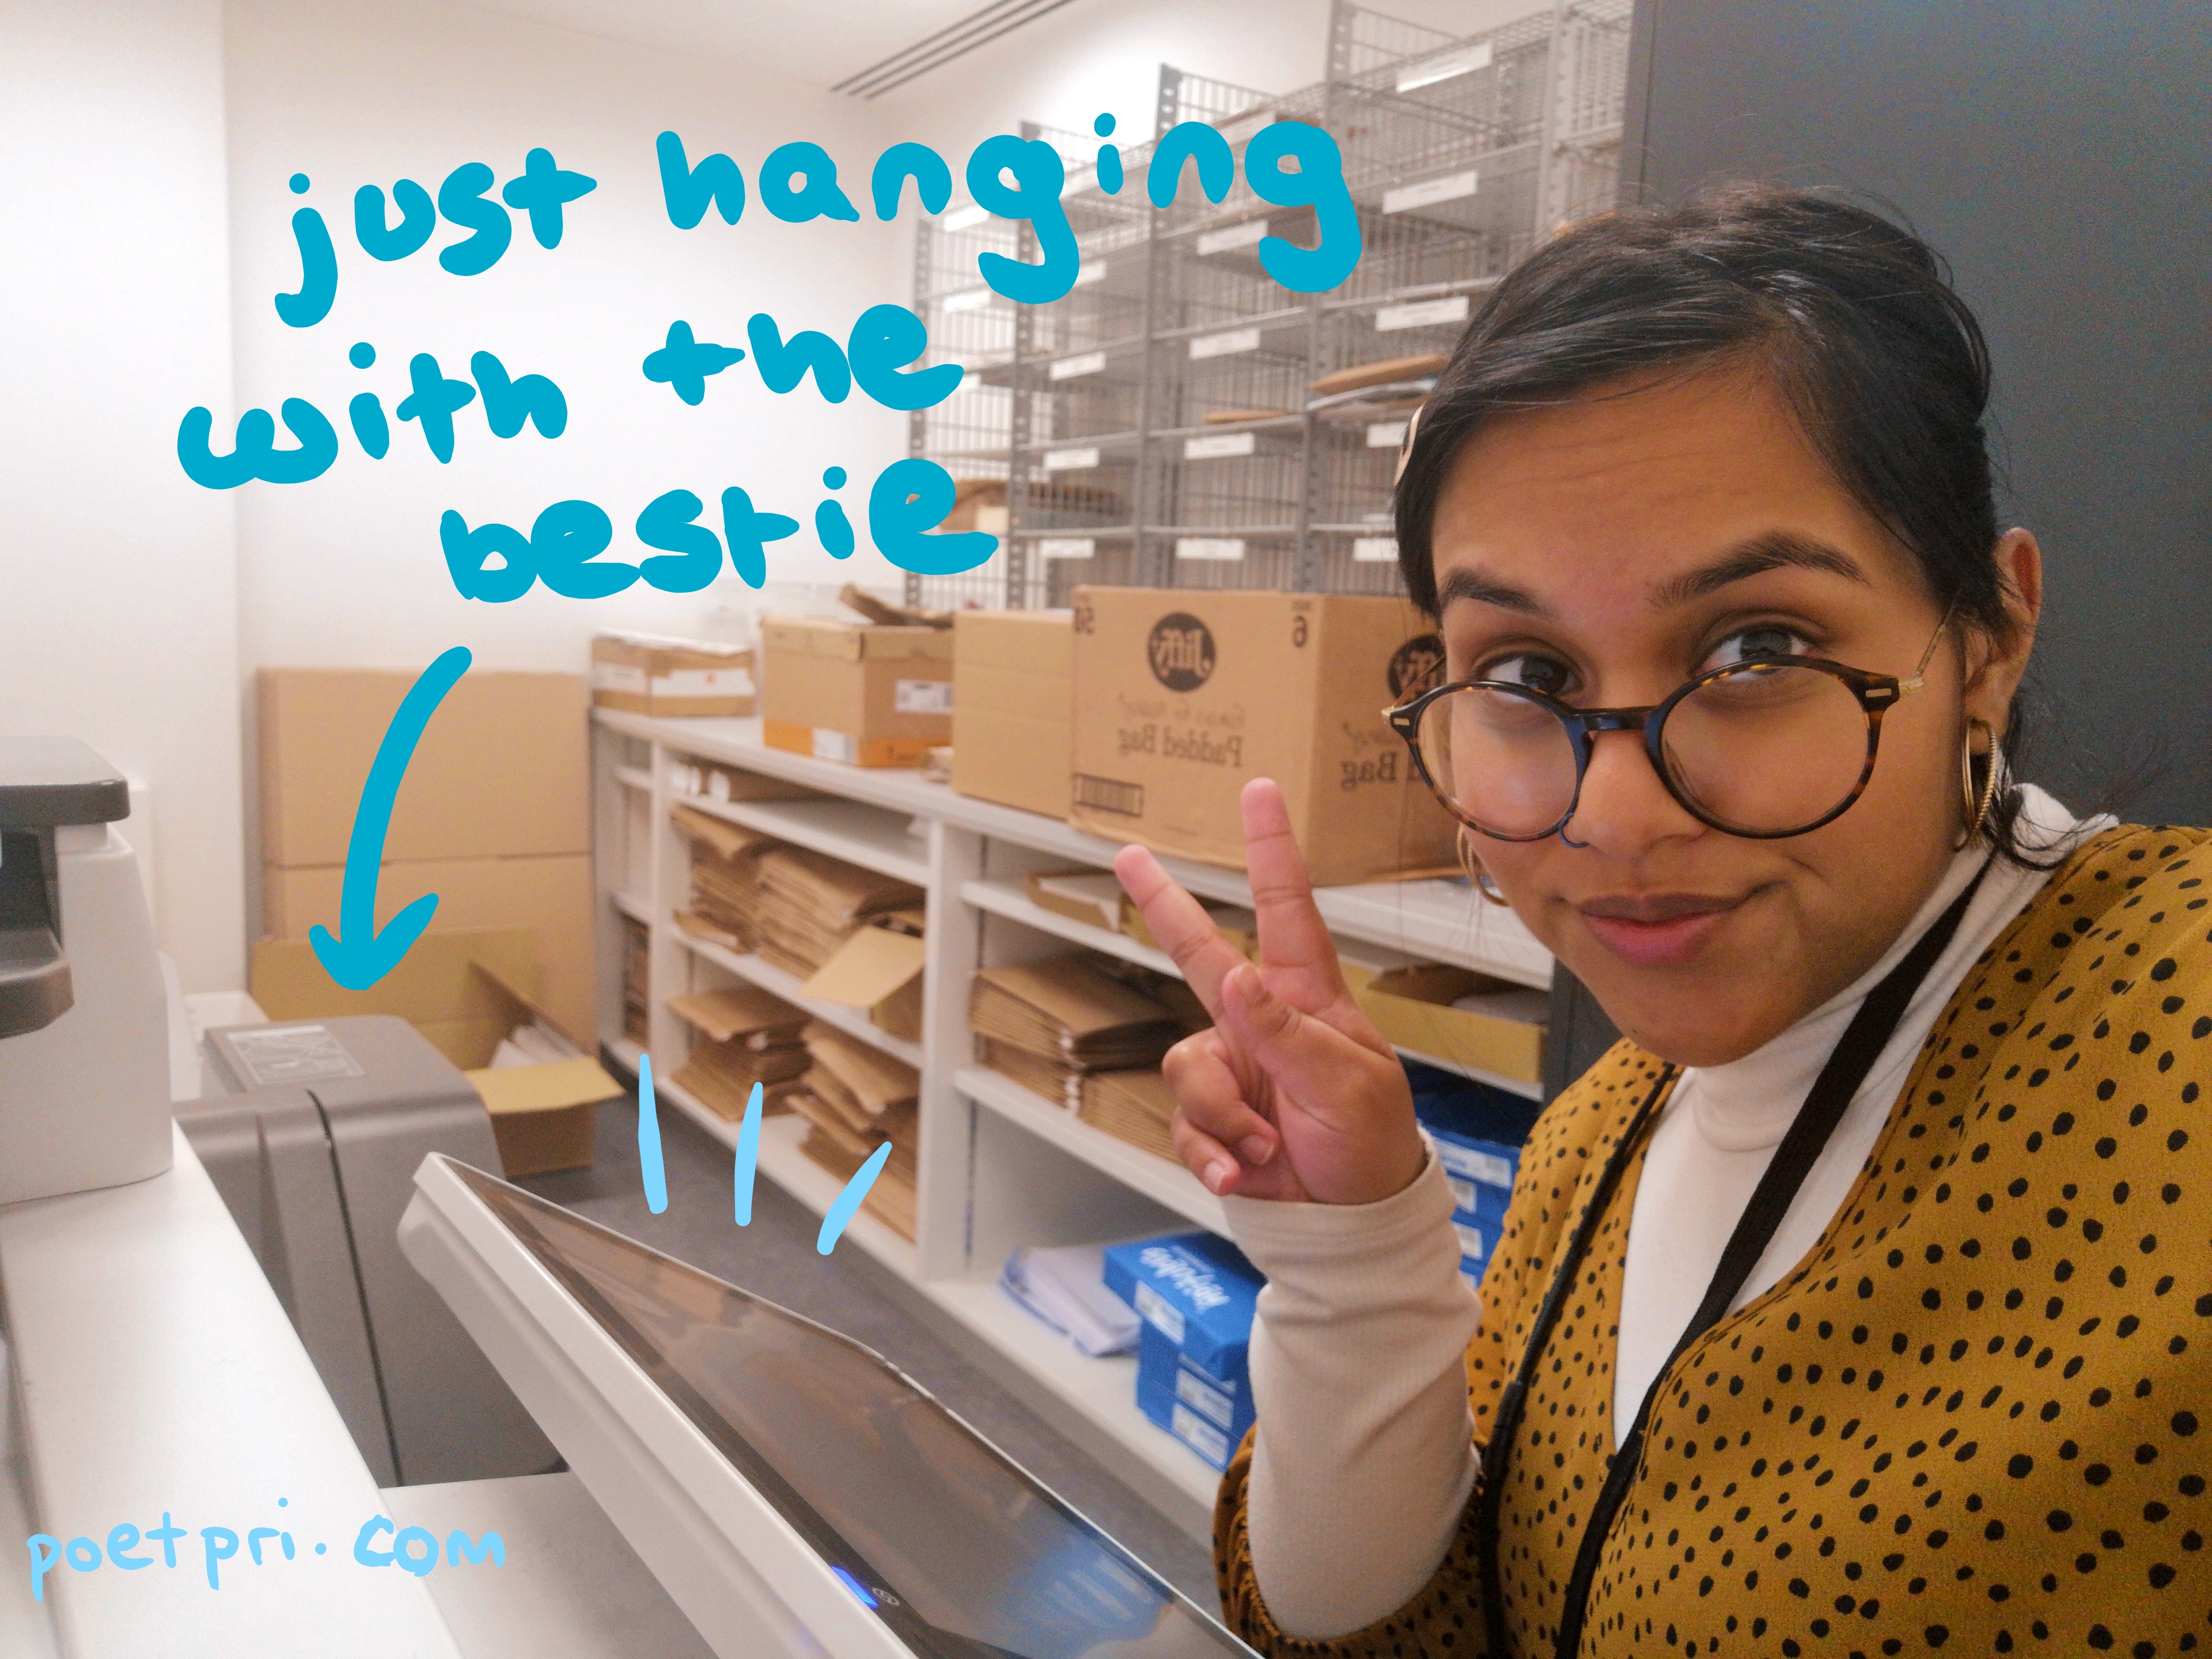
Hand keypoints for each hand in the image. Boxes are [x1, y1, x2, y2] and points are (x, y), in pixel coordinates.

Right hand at [1113, 778, 1423, 1205]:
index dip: (1271, 850)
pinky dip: (1212, 1152)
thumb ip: (1287, 1032)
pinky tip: (1244, 1171)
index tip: (1260, 792)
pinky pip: (1182, 1124)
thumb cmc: (1370, 1142)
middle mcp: (1259, 1023)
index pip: (1287, 911)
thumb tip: (1239, 979)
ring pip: (1185, 1064)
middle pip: (1199, 952)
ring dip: (1224, 1113)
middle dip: (1163, 904)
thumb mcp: (1346, 1084)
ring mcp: (1229, 1069)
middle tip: (1128, 854)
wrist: (1349, 1223)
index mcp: (1307, 999)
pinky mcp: (1206, 1120)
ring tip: (1269, 1143)